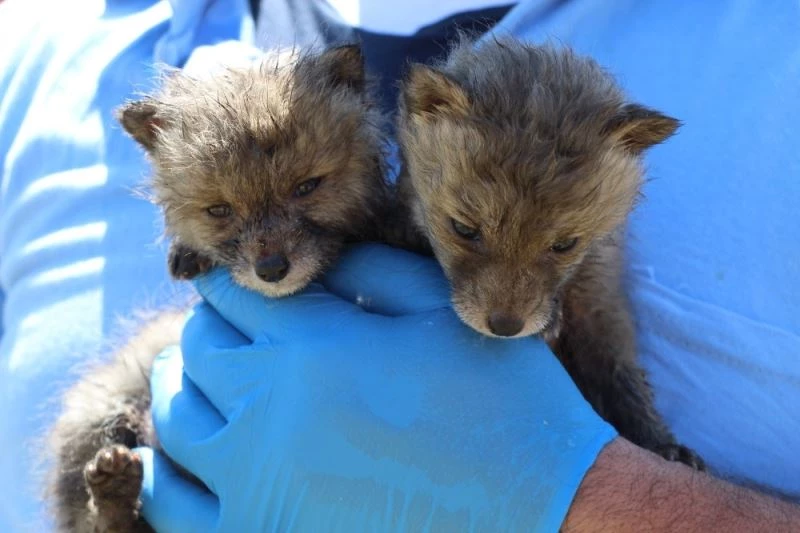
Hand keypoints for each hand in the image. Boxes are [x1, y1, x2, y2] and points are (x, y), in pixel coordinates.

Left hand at [138, 244, 616, 531]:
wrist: (542, 510)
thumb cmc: (500, 404)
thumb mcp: (441, 315)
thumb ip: (366, 272)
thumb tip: (309, 254)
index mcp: (313, 346)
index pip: (234, 297)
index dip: (233, 286)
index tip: (238, 287)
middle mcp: (270, 411)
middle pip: (199, 351)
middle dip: (207, 330)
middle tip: (222, 329)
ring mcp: (257, 484)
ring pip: (176, 420)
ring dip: (179, 389)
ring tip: (190, 379)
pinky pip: (176, 508)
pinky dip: (165, 474)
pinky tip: (175, 459)